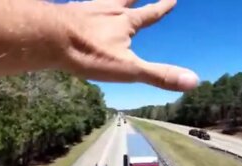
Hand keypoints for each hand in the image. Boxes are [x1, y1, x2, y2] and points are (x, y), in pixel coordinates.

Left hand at [59, 0, 198, 90]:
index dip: (163, 6)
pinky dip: (83, 4)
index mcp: (125, 23)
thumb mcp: (128, 69)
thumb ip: (159, 75)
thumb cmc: (89, 53)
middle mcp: (107, 10)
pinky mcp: (68, 13)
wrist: (48, 38)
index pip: (150, 13)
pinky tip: (78, 7)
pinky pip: (79, 4)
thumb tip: (193, 81)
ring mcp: (86, 9)